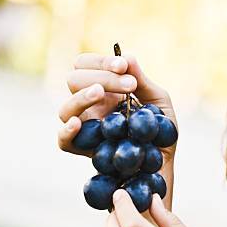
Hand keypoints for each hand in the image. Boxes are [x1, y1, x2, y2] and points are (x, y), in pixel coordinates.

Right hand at [57, 52, 176, 207]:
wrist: (163, 169)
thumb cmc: (162, 134)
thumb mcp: (160, 104)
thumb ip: (144, 82)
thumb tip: (126, 57)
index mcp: (105, 89)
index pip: (86, 65)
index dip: (100, 61)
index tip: (122, 67)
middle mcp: (90, 106)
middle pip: (74, 80)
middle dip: (100, 77)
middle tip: (128, 85)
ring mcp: (85, 129)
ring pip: (65, 108)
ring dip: (82, 97)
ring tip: (101, 94)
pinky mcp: (85, 151)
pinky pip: (63, 141)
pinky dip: (67, 131)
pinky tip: (78, 123)